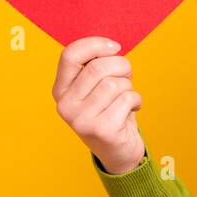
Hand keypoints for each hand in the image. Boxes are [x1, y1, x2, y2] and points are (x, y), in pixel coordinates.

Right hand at [53, 37, 145, 173]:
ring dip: (129, 86)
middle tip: (128, 74)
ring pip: (114, 84)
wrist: (119, 152)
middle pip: (97, 68)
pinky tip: (132, 110)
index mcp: (60, 90)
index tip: (115, 47)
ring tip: (127, 97)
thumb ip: (96, 67)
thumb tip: (111, 46)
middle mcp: (65, 106)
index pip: (70, 55)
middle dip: (121, 65)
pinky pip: (126, 99)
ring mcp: (81, 120)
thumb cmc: (110, 111)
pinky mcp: (101, 130)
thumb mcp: (96, 88)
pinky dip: (136, 100)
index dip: (95, 44)